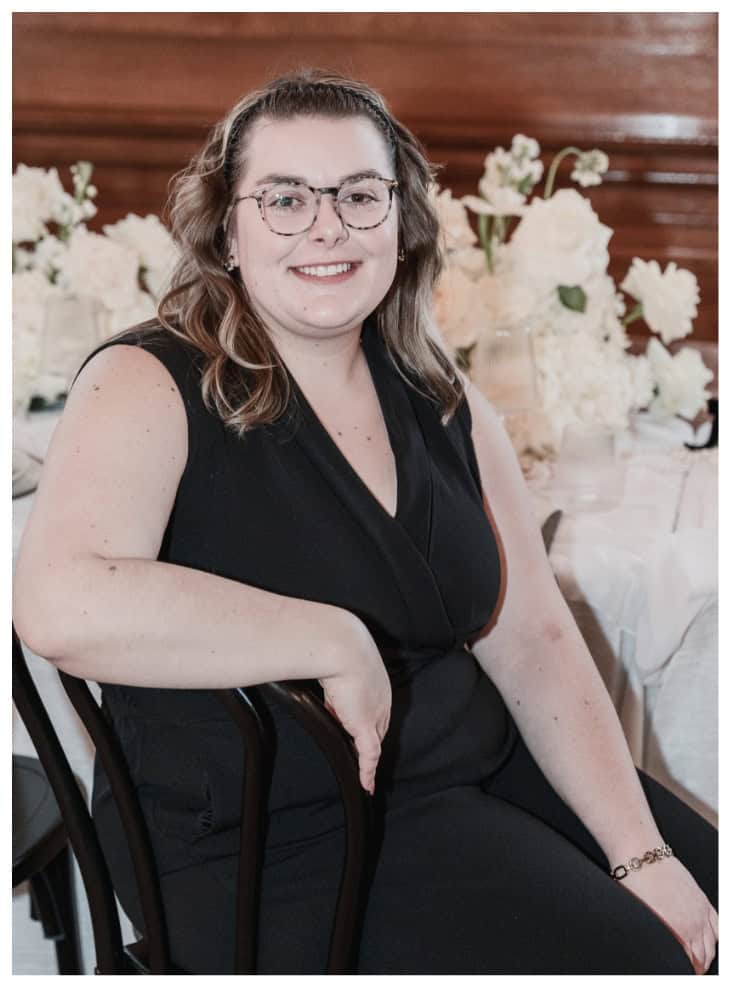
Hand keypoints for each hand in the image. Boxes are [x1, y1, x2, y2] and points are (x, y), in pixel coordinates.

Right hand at [318, 617, 391, 794]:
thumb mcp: (329, 658)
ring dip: (366, 755)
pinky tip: (366, 785)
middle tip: (353, 748)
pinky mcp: (365, 725)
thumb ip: (322, 669)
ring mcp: (375, 712)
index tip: (350, 723)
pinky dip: (368, 771)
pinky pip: (369, 755)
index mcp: (375, 679)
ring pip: (374, 741)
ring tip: (363, 771)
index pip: (372, 705)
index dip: (362, 716)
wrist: (337, 644)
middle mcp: (381, 698)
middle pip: (377, 726)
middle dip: (365, 737)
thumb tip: (303, 667)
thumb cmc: (331, 643)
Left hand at [618, 857, 717, 973]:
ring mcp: (699, 908)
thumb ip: (659, 935)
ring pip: (713, 941)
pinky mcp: (700, 897)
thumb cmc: (635, 882)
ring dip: (709, 953)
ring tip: (702, 960)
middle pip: (705, 953)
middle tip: (695, 970)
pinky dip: (716, 936)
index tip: (688, 973)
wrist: (641, 854)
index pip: (692, 960)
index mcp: (679, 929)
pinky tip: (712, 940)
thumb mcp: (643, 916)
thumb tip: (662, 946)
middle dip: (701, 965)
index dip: (691, 970)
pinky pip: (717, 923)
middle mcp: (694, 921)